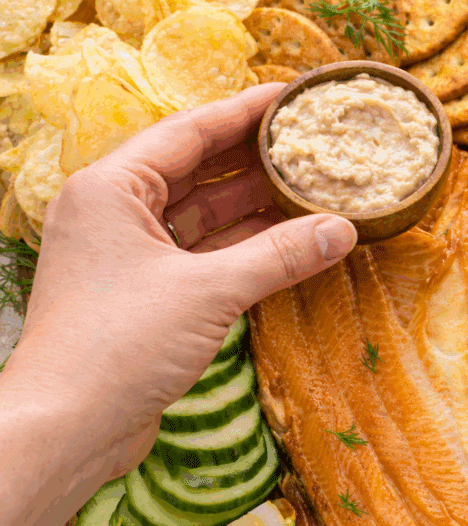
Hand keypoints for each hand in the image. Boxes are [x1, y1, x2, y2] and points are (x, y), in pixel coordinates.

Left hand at [4, 84, 356, 479]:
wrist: (66, 429)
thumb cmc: (118, 346)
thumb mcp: (209, 291)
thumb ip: (279, 255)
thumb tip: (342, 230)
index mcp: (111, 188)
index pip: (188, 132)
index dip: (243, 111)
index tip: (291, 96)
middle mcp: (114, 212)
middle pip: (195, 169)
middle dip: (253, 159)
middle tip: (309, 144)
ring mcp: (128, 254)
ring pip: (201, 215)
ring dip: (252, 207)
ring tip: (309, 190)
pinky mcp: (143, 293)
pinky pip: (202, 254)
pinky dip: (243, 248)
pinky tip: (287, 242)